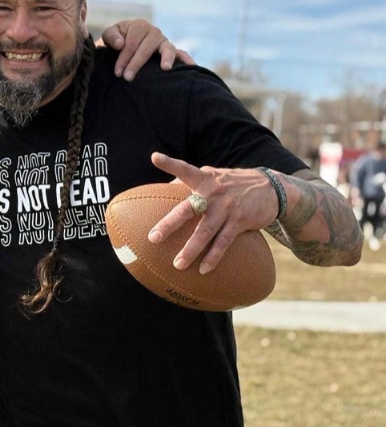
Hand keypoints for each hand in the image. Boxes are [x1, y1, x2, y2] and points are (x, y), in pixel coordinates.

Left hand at [101, 19, 195, 80]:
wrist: (124, 44)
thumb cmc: (117, 40)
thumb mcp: (110, 35)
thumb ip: (111, 36)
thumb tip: (120, 44)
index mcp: (139, 26)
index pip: (131, 43)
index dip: (124, 58)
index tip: (118, 72)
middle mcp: (154, 32)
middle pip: (146, 48)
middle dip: (136, 63)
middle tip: (128, 78)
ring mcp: (164, 41)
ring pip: (166, 49)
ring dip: (166, 58)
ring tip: (165, 68)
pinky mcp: (172, 51)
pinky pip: (181, 54)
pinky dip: (186, 59)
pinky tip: (191, 67)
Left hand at [146, 153, 278, 273]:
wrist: (272, 187)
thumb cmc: (233, 183)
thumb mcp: (214, 176)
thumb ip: (191, 181)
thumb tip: (165, 189)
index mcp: (205, 178)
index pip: (184, 169)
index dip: (170, 163)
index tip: (155, 158)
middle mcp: (213, 193)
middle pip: (187, 209)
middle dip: (169, 224)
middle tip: (153, 237)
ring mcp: (226, 208)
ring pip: (205, 232)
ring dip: (191, 250)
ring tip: (178, 264)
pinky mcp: (239, 221)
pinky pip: (223, 242)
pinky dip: (213, 257)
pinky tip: (203, 269)